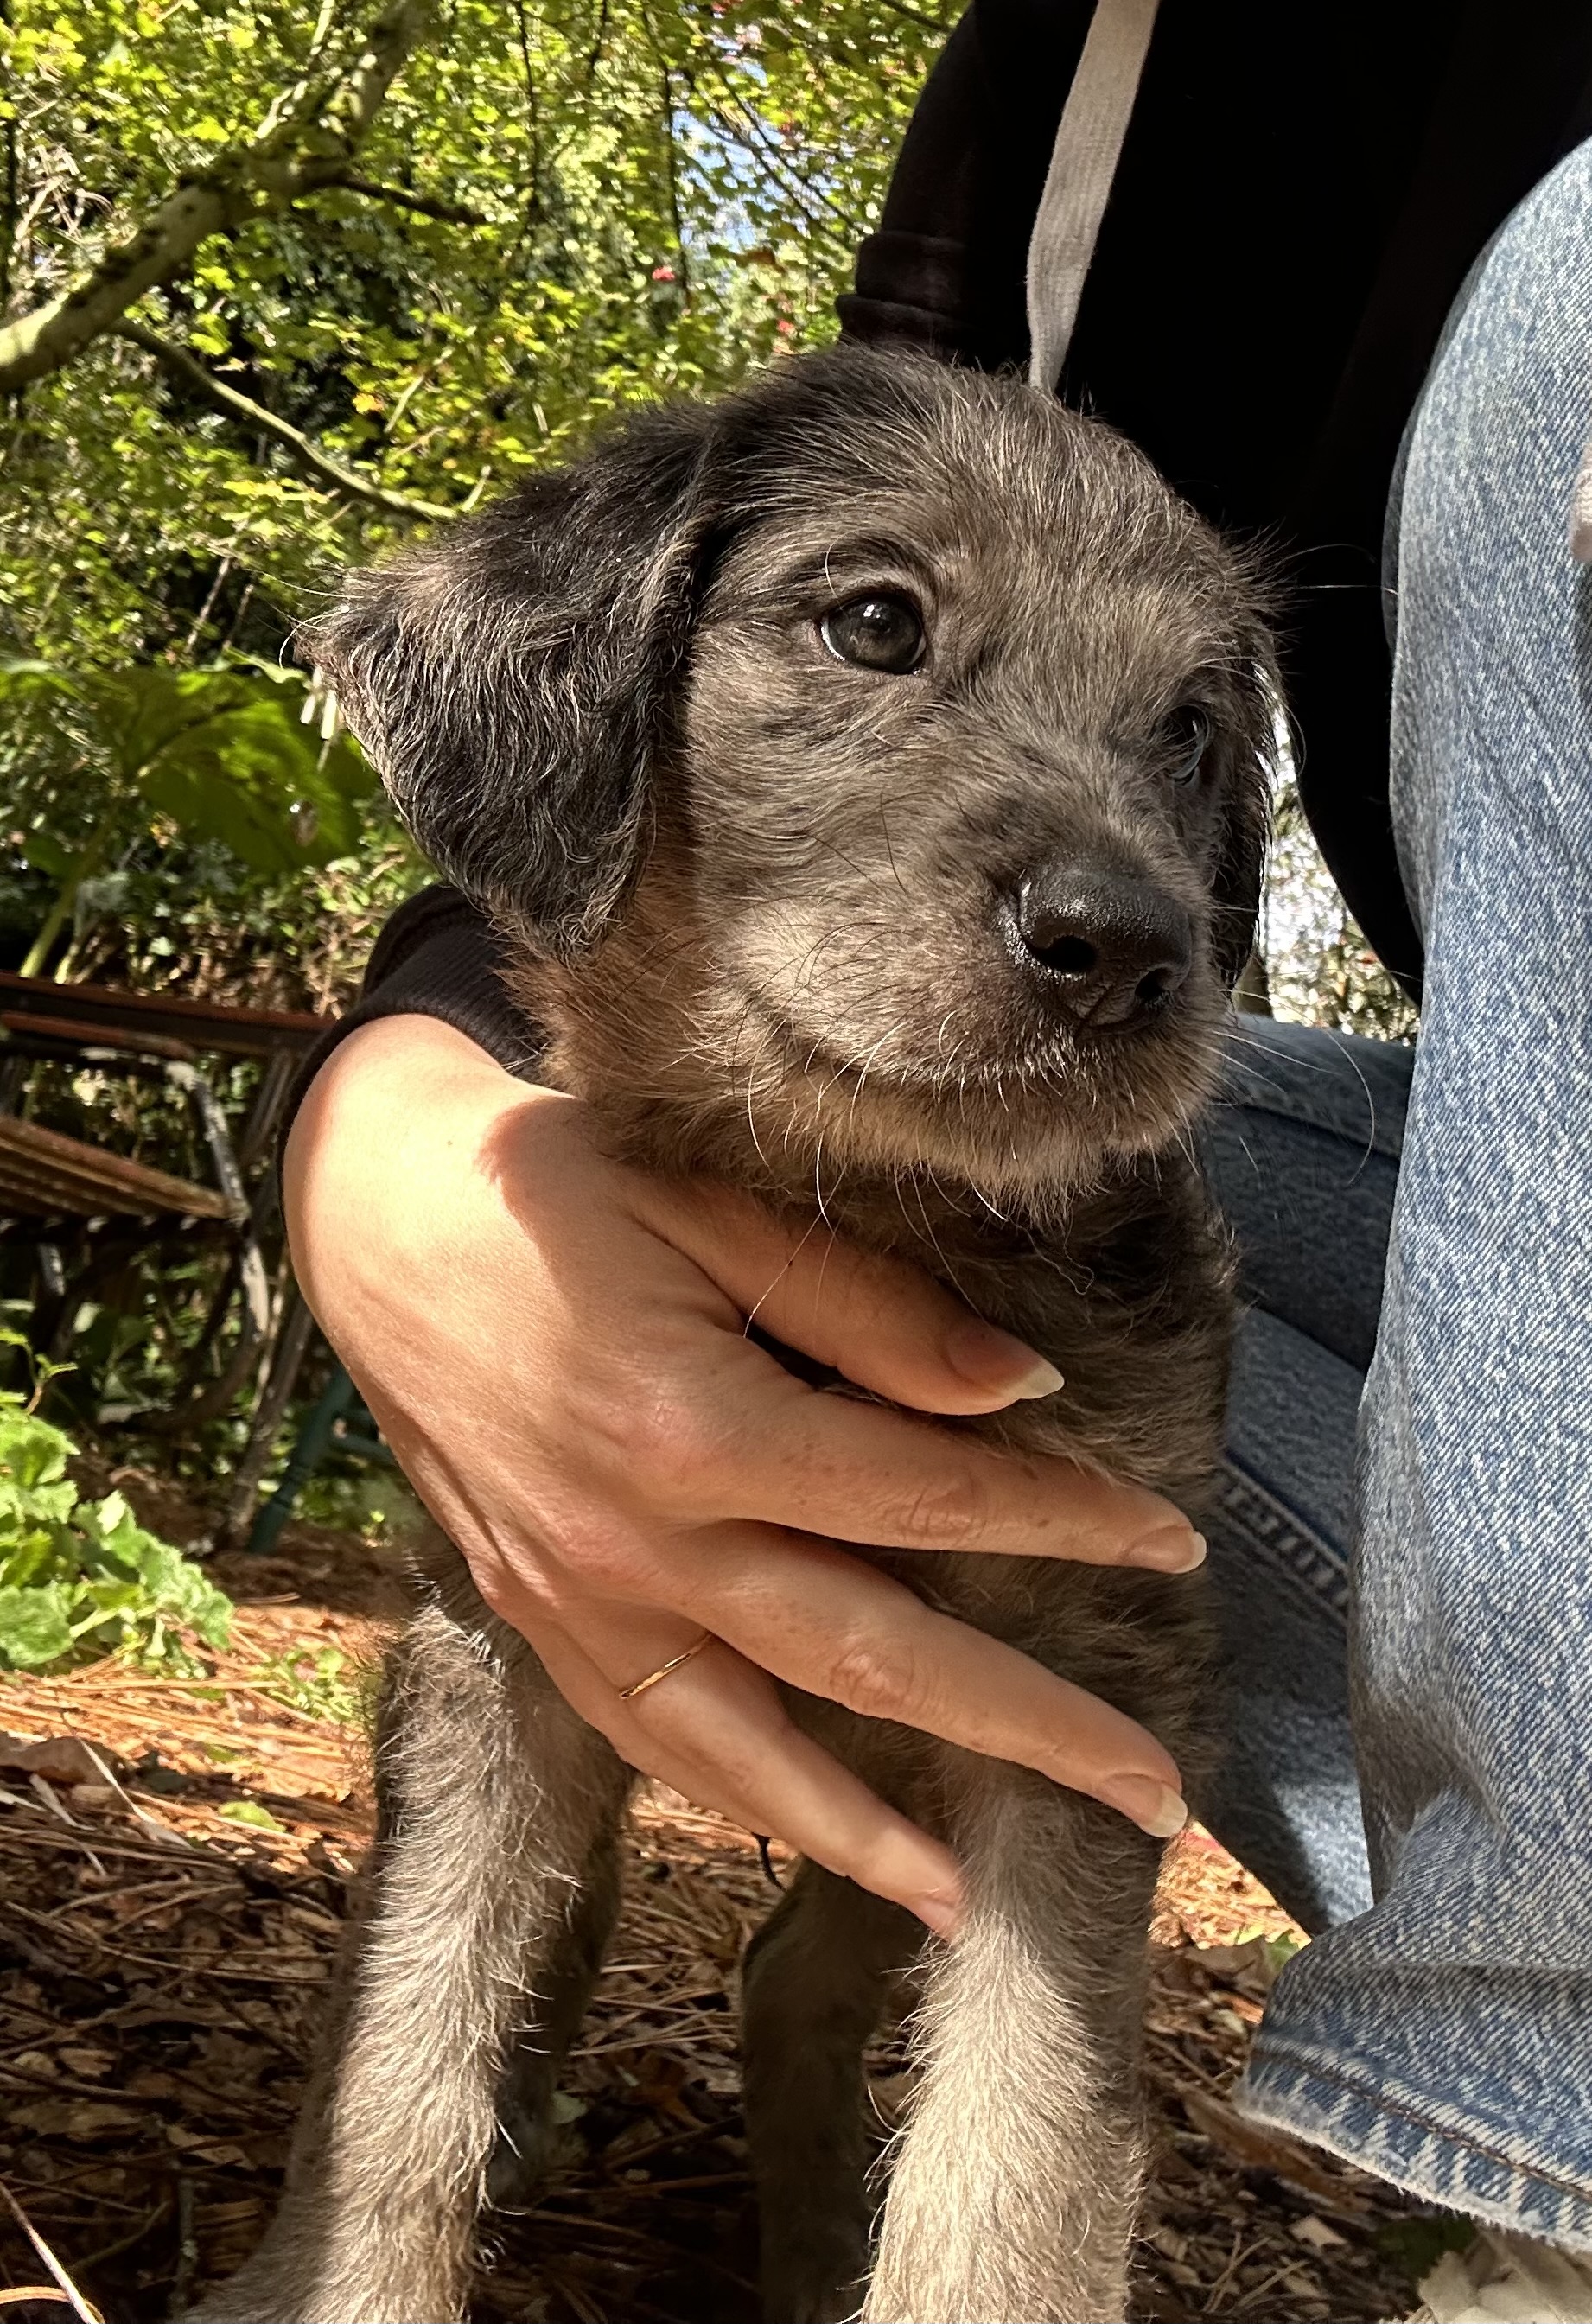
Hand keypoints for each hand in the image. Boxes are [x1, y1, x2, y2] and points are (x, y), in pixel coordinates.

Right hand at [284, 1016, 1205, 1936]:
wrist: (384, 1221)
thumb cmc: (565, 1189)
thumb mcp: (717, 1209)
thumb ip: (872, 1314)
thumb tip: (1024, 1391)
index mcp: (697, 1425)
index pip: (928, 1497)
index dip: (1063, 1520)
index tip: (1174, 1540)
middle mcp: (638, 1542)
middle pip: (871, 1658)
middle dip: (1025, 1728)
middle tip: (1151, 1790)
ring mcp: (578, 1601)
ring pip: (751, 1750)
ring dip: (873, 1832)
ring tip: (974, 1901)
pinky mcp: (537, 1621)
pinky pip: (654, 1743)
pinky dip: (743, 1805)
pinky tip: (815, 1842)